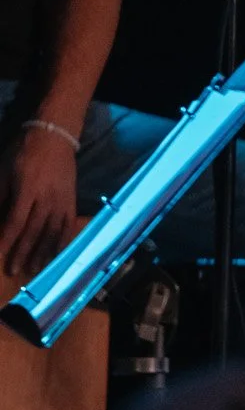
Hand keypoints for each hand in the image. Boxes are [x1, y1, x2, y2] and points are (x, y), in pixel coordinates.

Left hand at [1, 128, 80, 277]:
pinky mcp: (71, 201)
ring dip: (43, 252)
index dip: (7, 241)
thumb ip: (1, 197)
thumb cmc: (24, 153)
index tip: (0, 256)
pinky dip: (63, 241)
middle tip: (15, 270)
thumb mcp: (4, 172)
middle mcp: (46, 198)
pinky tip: (58, 253)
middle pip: (34, 231)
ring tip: (36, 268)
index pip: (16, 221)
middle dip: (23, 252)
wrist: (55, 138)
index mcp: (27, 190)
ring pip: (52, 231)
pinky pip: (68, 225)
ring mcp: (62, 201)